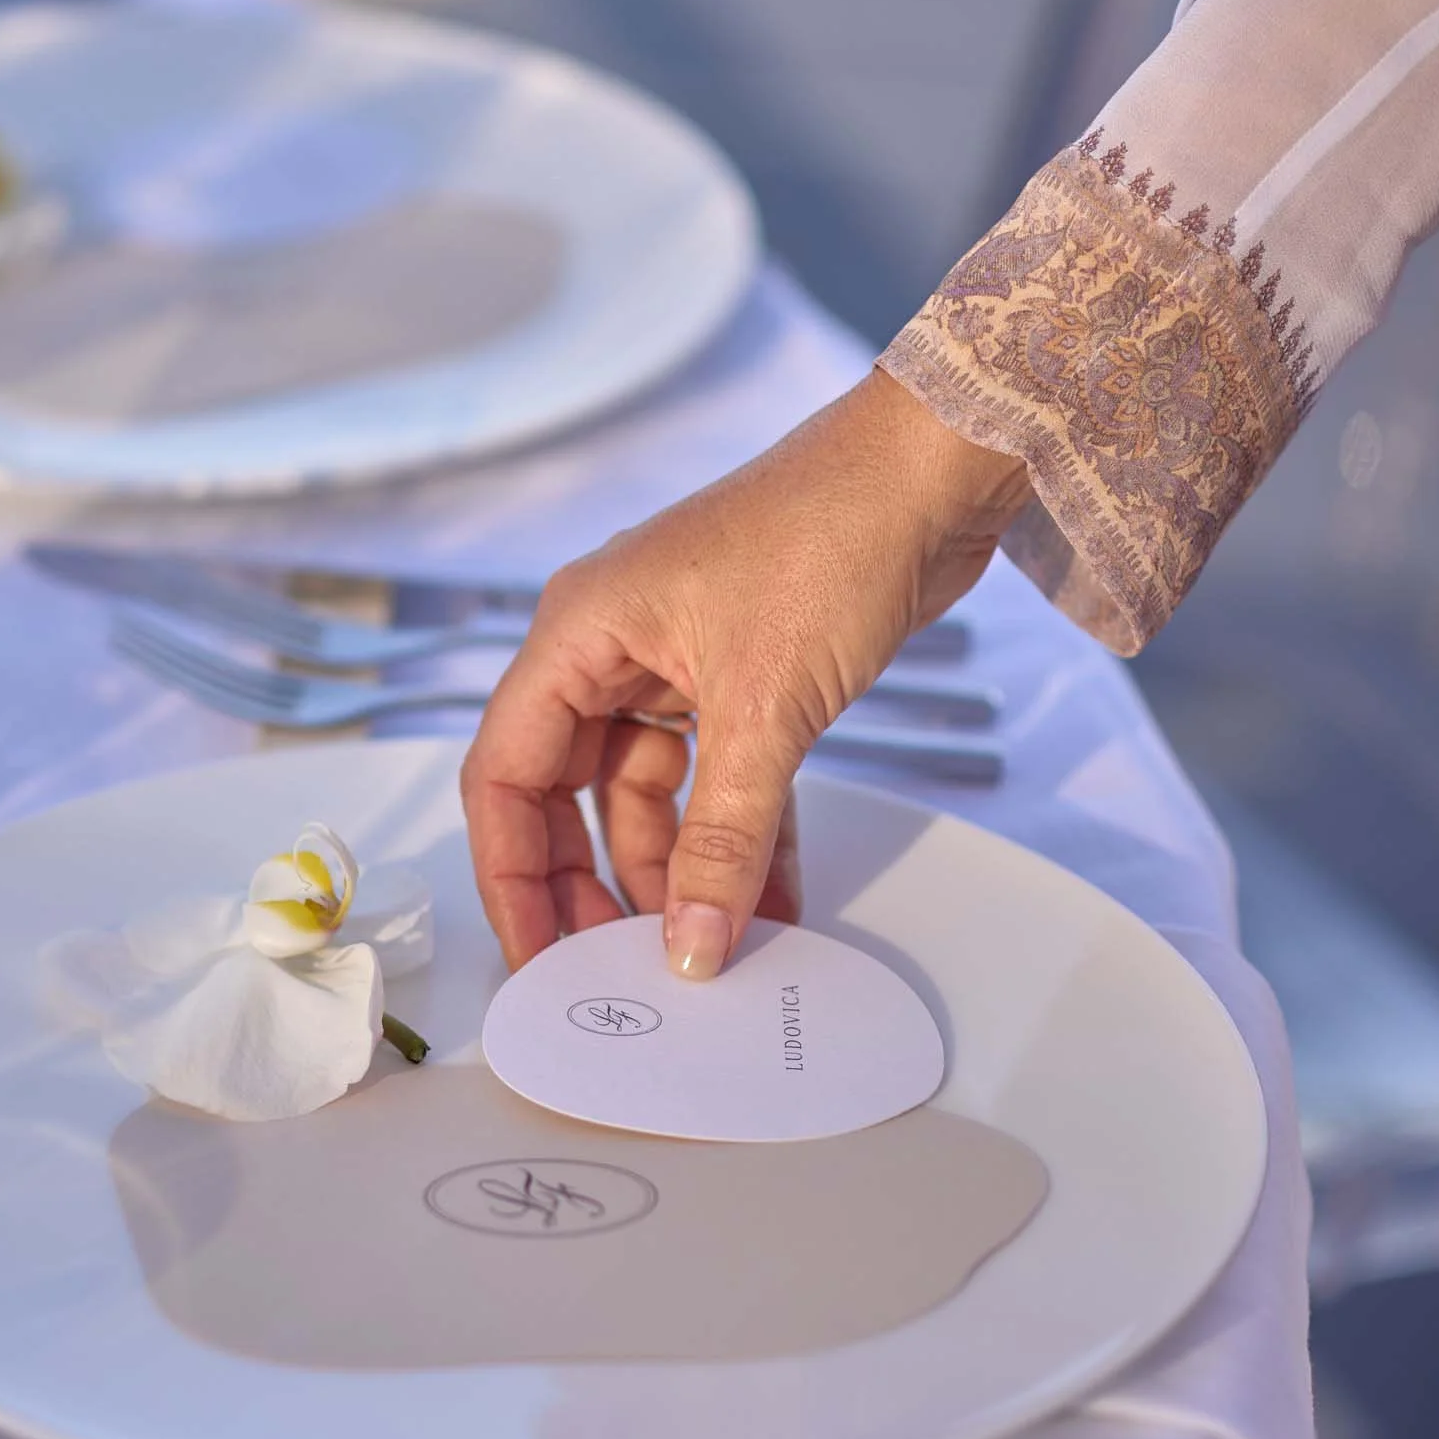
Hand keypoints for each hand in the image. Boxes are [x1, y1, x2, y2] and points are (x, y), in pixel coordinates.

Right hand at [459, 368, 1028, 978]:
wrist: (935, 470)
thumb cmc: (830, 535)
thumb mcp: (767, 710)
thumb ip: (723, 840)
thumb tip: (690, 946)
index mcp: (575, 635)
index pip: (504, 777)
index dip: (510, 878)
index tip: (537, 958)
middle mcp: (608, 648)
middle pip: (563, 795)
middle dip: (588, 885)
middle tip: (617, 968)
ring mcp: (671, 662)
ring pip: (642, 796)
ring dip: (674, 871)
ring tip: (709, 947)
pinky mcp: (737, 675)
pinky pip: (714, 780)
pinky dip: (735, 839)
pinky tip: (768, 904)